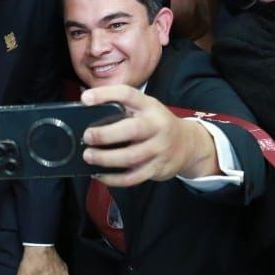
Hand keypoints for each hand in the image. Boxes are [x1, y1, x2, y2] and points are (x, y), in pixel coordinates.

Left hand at [79, 84, 218, 185]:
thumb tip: (88, 109)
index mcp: (150, 107)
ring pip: (130, 157)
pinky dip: (113, 179)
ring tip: (88, 156)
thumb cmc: (157, 124)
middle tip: (87, 136)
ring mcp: (159, 149)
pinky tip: (100, 175)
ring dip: (105, 158)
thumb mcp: (146, 108)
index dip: (106, 95)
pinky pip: (132, 178)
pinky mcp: (157, 168)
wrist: (188, 145)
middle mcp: (157, 126)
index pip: (128, 95)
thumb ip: (124, 108)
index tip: (86, 99)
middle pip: (131, 130)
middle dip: (105, 134)